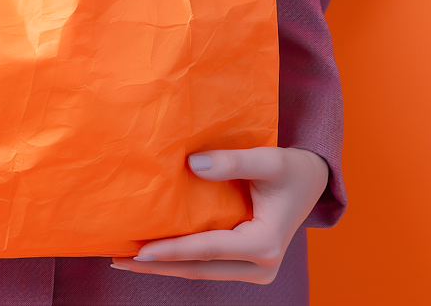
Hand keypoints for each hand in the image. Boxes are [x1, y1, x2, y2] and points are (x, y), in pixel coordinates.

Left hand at [110, 146, 328, 283]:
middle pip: (199, 269)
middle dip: (158, 266)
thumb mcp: (269, 160)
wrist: (312, 183)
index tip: (138, 250)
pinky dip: (179, 260)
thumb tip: (192, 165)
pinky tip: (152, 253)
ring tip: (125, 257)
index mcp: (265, 245)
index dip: (171, 250)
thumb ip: (233, 161)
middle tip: (117, 258)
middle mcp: (261, 266)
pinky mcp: (246, 266)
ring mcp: (254, 270)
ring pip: (201, 271)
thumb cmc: (292, 169)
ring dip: (165, 266)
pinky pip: (207, 265)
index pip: (207, 249)